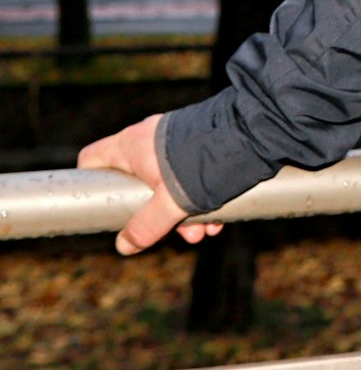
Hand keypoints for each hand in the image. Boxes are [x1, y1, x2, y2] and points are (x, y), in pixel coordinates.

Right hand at [77, 114, 223, 254]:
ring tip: (204, 231)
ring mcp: (176, 139)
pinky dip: (202, 196)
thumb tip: (125, 246)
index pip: (92, 159)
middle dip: (156, 213)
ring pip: (168, 183)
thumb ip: (146, 226)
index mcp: (131, 145)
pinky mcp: (201, 141)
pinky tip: (219, 219)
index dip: (91, 182)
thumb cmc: (204, 161)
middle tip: (176, 234)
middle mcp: (150, 138)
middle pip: (136, 182)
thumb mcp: (170, 202)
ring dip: (184, 211)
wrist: (252, 132)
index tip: (104, 206)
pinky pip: (192, 174)